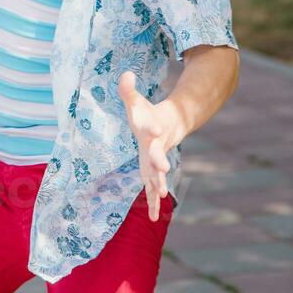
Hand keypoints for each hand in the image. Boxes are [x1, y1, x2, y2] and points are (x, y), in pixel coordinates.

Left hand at [118, 70, 182, 221]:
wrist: (166, 127)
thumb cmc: (146, 114)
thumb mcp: (135, 101)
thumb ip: (128, 89)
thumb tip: (126, 74)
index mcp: (150, 129)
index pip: (150, 126)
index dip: (150, 126)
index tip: (152, 129)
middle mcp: (156, 148)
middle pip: (158, 155)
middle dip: (160, 161)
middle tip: (163, 167)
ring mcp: (156, 162)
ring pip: (159, 176)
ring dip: (159, 185)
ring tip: (163, 196)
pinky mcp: (153, 173)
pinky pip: (154, 190)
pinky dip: (153, 203)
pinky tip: (152, 218)